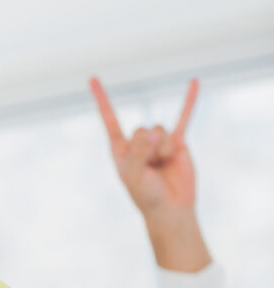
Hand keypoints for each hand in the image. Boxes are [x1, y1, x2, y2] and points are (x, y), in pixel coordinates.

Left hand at [89, 77, 210, 271]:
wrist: (171, 209)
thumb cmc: (147, 197)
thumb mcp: (134, 176)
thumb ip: (139, 152)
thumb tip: (153, 132)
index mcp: (120, 150)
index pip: (110, 120)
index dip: (102, 100)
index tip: (93, 78)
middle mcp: (138, 143)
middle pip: (141, 129)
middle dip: (148, 148)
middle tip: (151, 168)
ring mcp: (157, 142)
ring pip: (160, 130)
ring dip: (163, 150)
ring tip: (164, 165)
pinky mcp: (177, 143)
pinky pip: (183, 118)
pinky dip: (189, 101)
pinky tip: (194, 82)